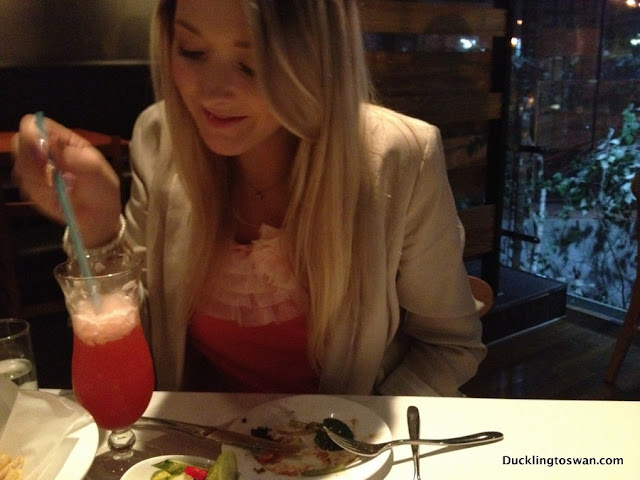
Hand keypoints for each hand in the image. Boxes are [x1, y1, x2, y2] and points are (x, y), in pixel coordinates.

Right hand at [11, 114, 121, 247]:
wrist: (99, 216)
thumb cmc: (102, 188)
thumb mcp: (94, 168)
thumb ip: (70, 153)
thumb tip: (48, 138)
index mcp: (62, 140)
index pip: (34, 125)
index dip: (33, 135)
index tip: (44, 152)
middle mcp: (45, 151)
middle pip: (19, 143)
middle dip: (31, 159)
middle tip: (50, 173)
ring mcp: (36, 169)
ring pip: (21, 167)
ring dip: (40, 180)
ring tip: (60, 189)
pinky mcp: (32, 188)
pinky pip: (26, 188)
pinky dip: (41, 194)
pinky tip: (56, 197)